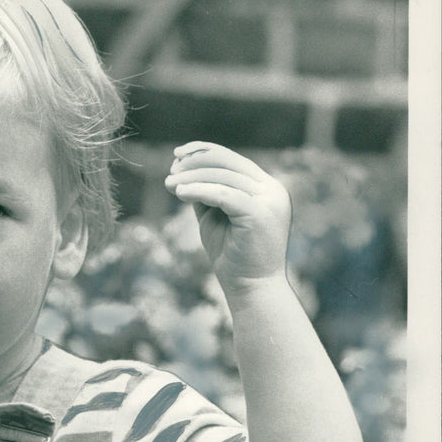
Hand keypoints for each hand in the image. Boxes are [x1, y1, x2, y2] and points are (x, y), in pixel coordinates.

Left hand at [165, 141, 291, 296]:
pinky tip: (179, 192)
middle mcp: (273, 190)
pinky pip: (224, 194)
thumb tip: (184, 172)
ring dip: (192, 177)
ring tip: (168, 184)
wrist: (252, 289)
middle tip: (170, 170)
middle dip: (195, 163)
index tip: (177, 156)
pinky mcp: (260, 213)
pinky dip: (199, 190)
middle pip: (229, 163)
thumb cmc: (233, 258)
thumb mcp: (216, 218)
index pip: (234, 160)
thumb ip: (206, 194)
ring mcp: (270, 200)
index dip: (204, 152)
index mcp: (267, 188)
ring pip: (224, 177)